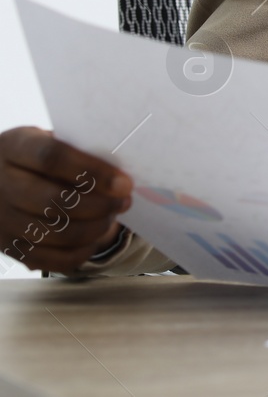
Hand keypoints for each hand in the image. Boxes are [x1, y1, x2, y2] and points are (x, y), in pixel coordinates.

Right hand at [0, 127, 131, 273]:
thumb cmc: (38, 157)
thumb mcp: (50, 140)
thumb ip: (79, 152)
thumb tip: (118, 176)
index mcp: (13, 148)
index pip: (52, 158)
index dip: (92, 171)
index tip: (124, 183)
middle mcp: (0, 185)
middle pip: (54, 201)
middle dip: (99, 205)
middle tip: (124, 202)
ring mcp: (1, 219)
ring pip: (54, 233)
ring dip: (93, 228)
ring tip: (112, 217)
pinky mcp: (6, 247)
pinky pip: (47, 259)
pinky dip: (78, 253)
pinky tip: (94, 239)